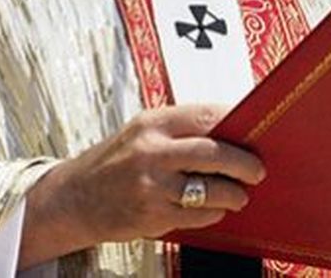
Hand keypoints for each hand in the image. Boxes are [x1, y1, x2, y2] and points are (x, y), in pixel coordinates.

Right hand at [18, 105, 264, 266]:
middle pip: (215, 153)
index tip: (256, 128)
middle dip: (245, 163)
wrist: (71, 199)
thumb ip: (181, 130)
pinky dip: (213, 213)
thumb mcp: (142, 133)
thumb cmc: (114, 163)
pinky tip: (214, 209)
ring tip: (239, 194)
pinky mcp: (152, 216)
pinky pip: (199, 215)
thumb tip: (233, 131)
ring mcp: (151, 186)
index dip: (238, 121)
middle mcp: (151, 152)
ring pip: (211, 189)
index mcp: (152, 123)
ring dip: (233, 193)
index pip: (207, 115)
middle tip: (258, 170)